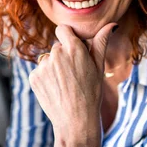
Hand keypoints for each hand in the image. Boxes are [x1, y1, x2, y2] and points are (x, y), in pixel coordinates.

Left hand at [28, 23, 115, 145]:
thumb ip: (101, 43)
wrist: (76, 121)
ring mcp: (43, 66)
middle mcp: (56, 54)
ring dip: (54, 68)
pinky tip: (56, 90)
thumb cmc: (92, 93)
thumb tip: (112, 24)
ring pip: (47, 60)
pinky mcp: (34, 77)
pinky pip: (39, 72)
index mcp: (74, 48)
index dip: (67, 37)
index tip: (72, 46)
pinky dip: (45, 78)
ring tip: (65, 85)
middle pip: (56, 47)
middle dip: (63, 56)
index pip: (62, 29)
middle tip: (74, 75)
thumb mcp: (99, 67)